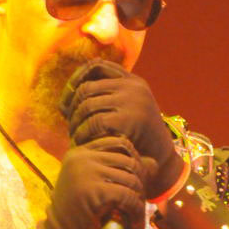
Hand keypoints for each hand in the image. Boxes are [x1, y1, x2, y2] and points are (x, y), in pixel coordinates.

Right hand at [38, 136, 146, 228]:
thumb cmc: (79, 215)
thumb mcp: (98, 186)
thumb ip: (120, 172)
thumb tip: (153, 163)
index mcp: (79, 153)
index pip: (120, 143)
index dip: (135, 161)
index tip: (137, 183)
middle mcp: (82, 158)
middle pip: (129, 161)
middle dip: (141, 183)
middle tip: (138, 204)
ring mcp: (87, 173)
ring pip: (132, 180)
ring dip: (140, 201)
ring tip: (135, 218)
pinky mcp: (94, 191)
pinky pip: (128, 197)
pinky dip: (136, 213)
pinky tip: (134, 227)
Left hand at [65, 59, 184, 199]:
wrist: (163, 162)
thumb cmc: (137, 141)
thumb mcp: (124, 113)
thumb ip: (104, 101)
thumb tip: (65, 98)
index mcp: (132, 81)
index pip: (95, 66)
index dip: (74, 80)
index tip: (66, 103)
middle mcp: (134, 86)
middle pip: (87, 87)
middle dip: (72, 107)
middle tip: (69, 125)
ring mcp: (134, 100)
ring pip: (87, 104)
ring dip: (75, 122)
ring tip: (74, 136)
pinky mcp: (131, 119)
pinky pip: (95, 122)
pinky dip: (83, 133)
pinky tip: (81, 143)